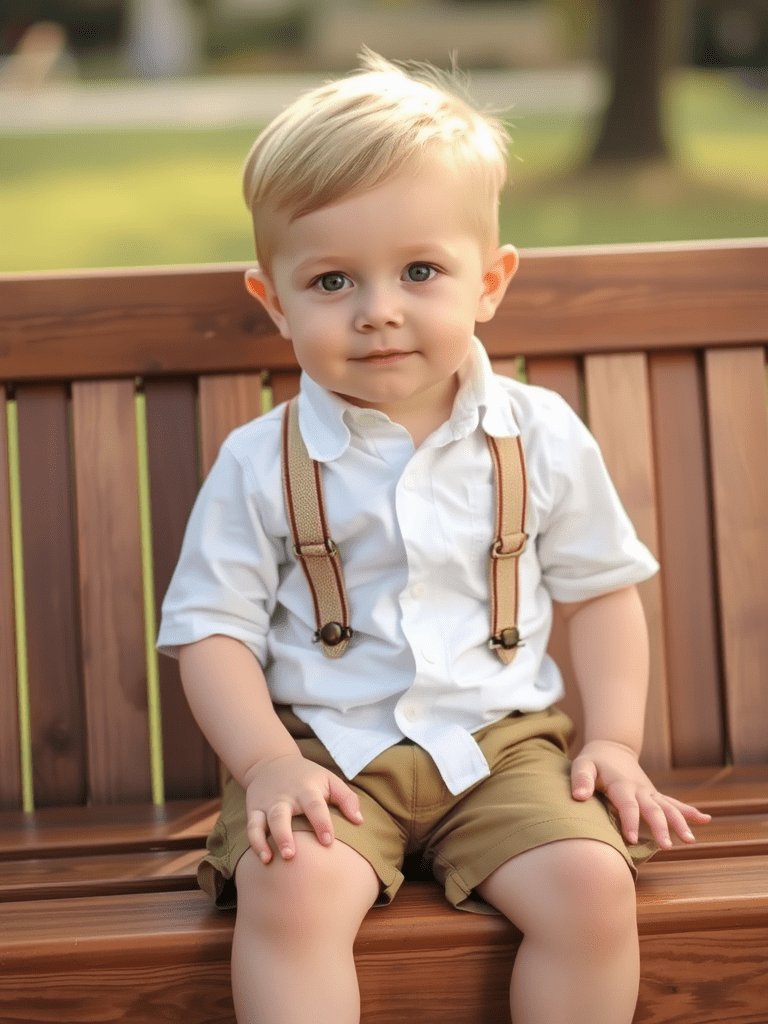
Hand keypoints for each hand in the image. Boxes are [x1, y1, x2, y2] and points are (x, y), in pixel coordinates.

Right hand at [243, 754, 363, 863]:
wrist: (271, 762)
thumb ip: (346, 798)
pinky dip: (255, 842)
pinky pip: (252, 827)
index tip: (327, 841)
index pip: (314, 805)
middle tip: (291, 855)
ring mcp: (268, 804)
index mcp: (306, 789)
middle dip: (285, 835)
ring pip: (264, 822)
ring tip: (270, 859)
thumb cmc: (308, 777)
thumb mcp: (329, 780)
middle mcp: (285, 797)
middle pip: (282, 814)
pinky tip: (264, 858)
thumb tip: (359, 821)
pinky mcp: (254, 810)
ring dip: (266, 840)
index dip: (321, 823)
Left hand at [571, 740, 711, 848]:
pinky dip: (690, 811)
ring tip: (690, 840)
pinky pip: (674, 803)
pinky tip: (706, 820)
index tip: (632, 840)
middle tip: (667, 847)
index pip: (627, 805)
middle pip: (653, 809)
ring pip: (669, 808)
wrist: (612, 748)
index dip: (630, 821)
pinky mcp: (655, 795)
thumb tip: (578, 796)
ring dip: (681, 823)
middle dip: (661, 828)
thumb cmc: (594, 761)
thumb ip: (581, 780)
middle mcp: (639, 789)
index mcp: (621, 785)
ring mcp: (650, 792)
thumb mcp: (582, 765)